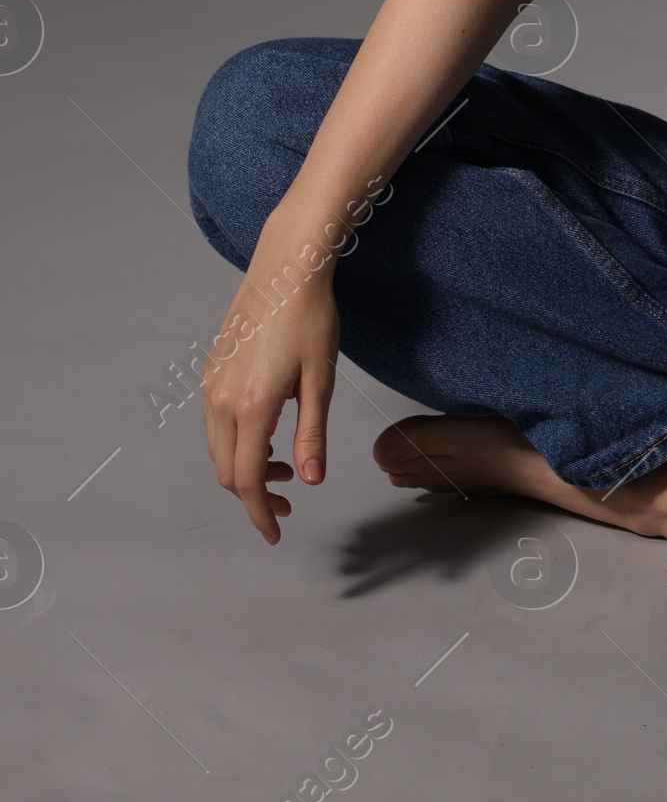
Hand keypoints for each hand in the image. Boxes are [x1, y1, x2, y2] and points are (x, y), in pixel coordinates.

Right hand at [201, 218, 339, 541]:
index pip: (248, 480)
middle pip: (227, 471)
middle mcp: (221, 399)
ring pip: (218, 448)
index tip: (277, 533)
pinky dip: (237, 441)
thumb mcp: (321, 379)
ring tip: (286, 464)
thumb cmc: (311, 318)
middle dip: (254, 495)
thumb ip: (313, 433)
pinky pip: (215, 421)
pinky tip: (268, 429)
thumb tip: (309, 481)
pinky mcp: (211, 369)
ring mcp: (211, 383)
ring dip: (246, 467)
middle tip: (289, 501)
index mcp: (251, 407)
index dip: (260, 514)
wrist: (285, 268)